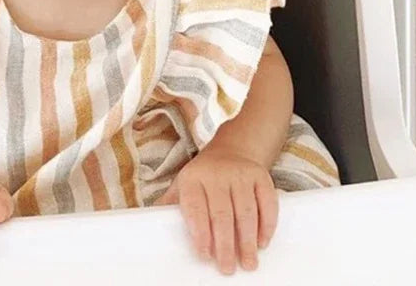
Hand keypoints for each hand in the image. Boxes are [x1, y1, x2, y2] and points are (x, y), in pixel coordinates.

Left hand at [155, 150, 277, 275]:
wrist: (231, 149)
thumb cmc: (204, 176)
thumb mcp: (183, 184)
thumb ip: (170, 204)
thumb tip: (149, 224)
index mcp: (193, 178)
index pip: (195, 208)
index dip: (200, 233)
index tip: (204, 255)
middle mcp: (217, 174)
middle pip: (221, 213)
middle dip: (225, 244)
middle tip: (227, 267)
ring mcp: (240, 173)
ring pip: (245, 211)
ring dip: (247, 240)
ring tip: (247, 262)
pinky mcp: (260, 176)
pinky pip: (266, 202)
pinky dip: (266, 224)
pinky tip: (262, 242)